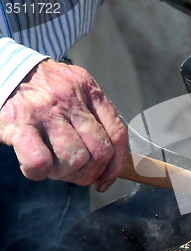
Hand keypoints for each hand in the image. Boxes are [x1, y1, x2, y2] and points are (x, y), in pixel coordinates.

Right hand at [0, 59, 127, 191]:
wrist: (4, 69)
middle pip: (101, 151)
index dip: (117, 164)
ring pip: (75, 158)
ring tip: (52, 166)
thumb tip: (112, 157)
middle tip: (75, 174)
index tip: (106, 179)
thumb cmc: (42, 89)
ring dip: (65, 173)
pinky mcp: (19, 124)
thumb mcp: (75, 88)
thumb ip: (95, 114)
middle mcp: (71, 99)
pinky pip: (40, 161)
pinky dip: (39, 172)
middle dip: (91, 173)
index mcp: (90, 91)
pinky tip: (35, 167)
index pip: (118, 133)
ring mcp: (46, 111)